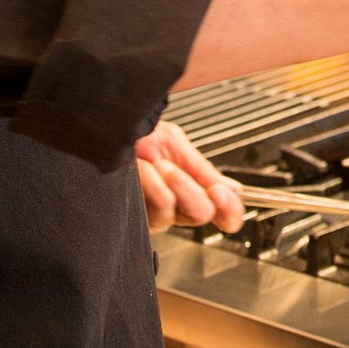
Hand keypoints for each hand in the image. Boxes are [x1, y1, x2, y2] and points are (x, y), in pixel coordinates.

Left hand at [134, 119, 245, 234]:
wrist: (112, 127)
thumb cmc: (141, 134)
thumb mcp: (176, 146)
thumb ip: (204, 171)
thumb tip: (235, 191)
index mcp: (194, 190)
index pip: (224, 214)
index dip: (229, 209)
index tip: (221, 192)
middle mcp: (177, 208)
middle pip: (202, 214)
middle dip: (191, 186)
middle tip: (174, 166)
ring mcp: (156, 215)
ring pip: (177, 213)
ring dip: (169, 183)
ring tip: (156, 163)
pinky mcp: (135, 220)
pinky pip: (156, 210)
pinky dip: (153, 186)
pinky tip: (145, 170)